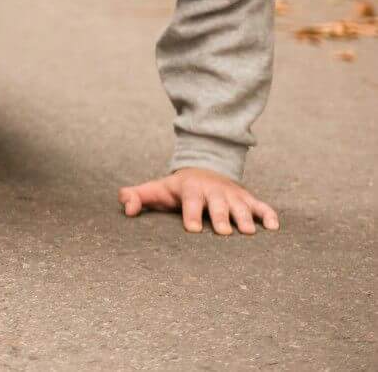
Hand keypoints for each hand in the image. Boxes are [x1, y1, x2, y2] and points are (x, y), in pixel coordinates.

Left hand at [118, 167, 278, 235]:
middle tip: (224, 232)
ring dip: (245, 217)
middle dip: (220, 216)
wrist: (204, 169)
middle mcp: (213, 191)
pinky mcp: (248, 199)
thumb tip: (126, 209)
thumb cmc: (177, 188)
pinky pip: (261, 206)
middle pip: (217, 204)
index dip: (190, 214)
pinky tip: (274, 227)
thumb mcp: (156, 190)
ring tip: (248, 232)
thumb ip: (136, 197)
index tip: (192, 229)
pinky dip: (269, 215)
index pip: (190, 202)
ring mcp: (232, 195)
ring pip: (240, 206)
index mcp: (190, 189)